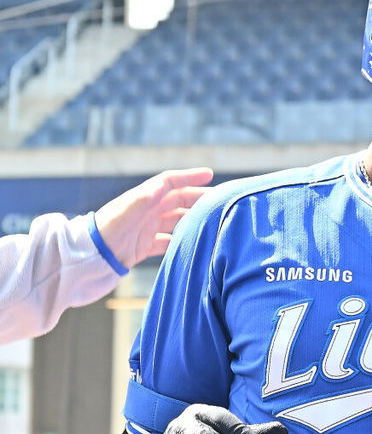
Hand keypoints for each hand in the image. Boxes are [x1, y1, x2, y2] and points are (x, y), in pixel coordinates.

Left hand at [94, 168, 212, 267]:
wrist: (87, 259)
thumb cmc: (103, 233)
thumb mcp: (124, 214)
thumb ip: (144, 199)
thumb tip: (165, 184)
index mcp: (143, 199)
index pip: (170, 182)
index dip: (189, 177)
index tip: (209, 174)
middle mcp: (146, 211)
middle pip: (178, 200)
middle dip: (198, 199)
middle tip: (220, 202)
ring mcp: (146, 229)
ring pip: (176, 221)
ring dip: (193, 220)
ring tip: (211, 224)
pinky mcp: (143, 247)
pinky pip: (167, 242)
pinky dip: (180, 242)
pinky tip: (192, 246)